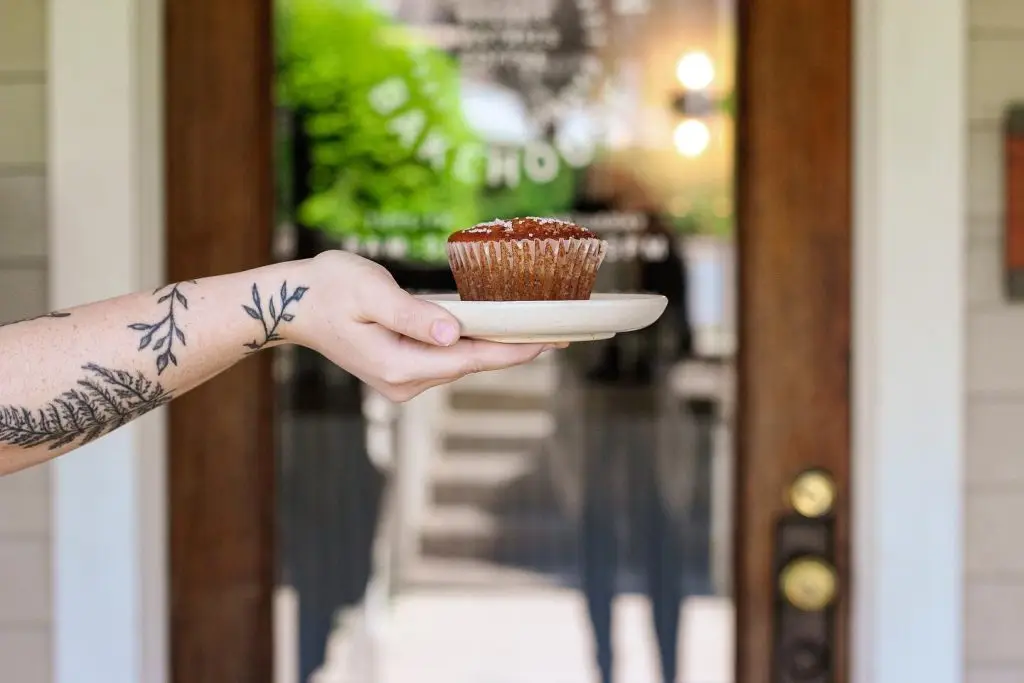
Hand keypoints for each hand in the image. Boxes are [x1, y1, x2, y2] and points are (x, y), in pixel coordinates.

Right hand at [291, 250, 554, 401]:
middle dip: (515, 349)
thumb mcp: (369, 292)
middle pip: (472, 364)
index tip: (551, 341)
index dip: (513, 350)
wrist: (291, 304)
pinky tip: (497, 329)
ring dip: (496, 346)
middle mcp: (404, 382)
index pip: (470, 359)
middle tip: (563, 332)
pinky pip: (447, 358)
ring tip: (538, 328)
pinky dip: (474, 344)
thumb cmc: (327, 288)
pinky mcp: (401, 370)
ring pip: (461, 363)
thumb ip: (412, 314)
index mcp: (398, 364)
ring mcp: (402, 380)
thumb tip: (451, 333)